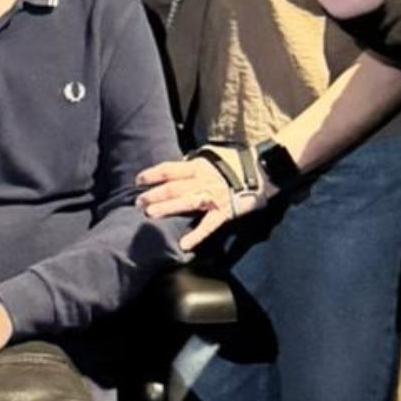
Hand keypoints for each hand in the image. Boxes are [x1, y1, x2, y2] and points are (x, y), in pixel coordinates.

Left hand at [136, 155, 264, 253]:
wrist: (261, 171)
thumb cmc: (235, 162)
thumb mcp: (212, 156)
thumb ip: (194, 161)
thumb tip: (179, 164)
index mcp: (198, 166)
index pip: (169, 169)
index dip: (152, 175)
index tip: (138, 181)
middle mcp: (202, 180)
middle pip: (172, 188)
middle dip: (153, 195)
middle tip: (138, 203)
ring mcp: (212, 197)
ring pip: (185, 202)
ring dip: (166, 209)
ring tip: (151, 215)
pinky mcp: (224, 212)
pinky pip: (208, 225)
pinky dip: (196, 235)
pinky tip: (184, 244)